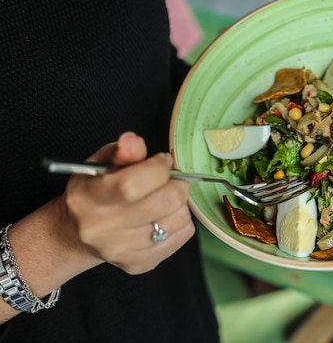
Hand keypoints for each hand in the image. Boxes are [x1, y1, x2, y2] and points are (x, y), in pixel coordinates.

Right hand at [63, 132, 194, 273]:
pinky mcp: (139, 264)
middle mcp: (101, 229)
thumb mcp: (101, 164)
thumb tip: (133, 141)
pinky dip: (180, 222)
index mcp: (88, 198)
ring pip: (179, 219)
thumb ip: (122, 152)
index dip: (159, 167)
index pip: (133, 184)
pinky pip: (182, 236)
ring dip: (179, 204)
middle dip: (176, 184)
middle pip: (165, 202)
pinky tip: (162, 217)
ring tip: (163, 199)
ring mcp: (121, 251)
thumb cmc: (94, 191)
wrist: (77, 234)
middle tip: (168, 180)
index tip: (162, 161)